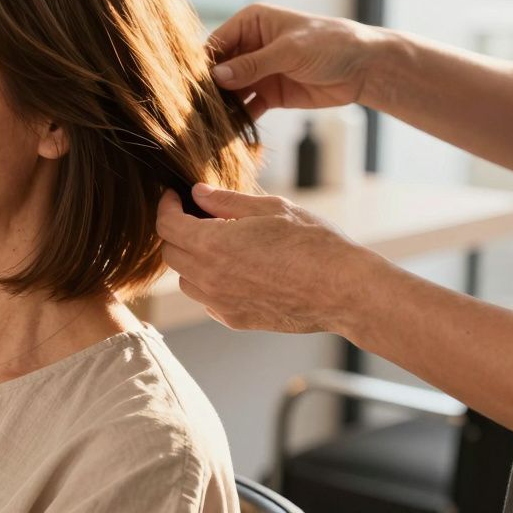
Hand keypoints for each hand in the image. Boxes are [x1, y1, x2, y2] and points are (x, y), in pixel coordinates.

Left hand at [154, 183, 380, 333]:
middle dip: (177, 232)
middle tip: (196, 217)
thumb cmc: (314, 243)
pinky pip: (207, 299)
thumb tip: (197, 193)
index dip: (167, 206)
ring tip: (218, 244)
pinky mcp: (235, 320)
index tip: (174, 197)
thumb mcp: (270, 209)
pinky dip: (210, 283)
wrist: (345, 290)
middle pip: (170, 253)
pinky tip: (236, 270)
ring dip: (191, 260)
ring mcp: (220, 303)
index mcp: (212, 244)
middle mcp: (209, 277)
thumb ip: (226, 201)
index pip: (167, 225)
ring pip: (185, 280)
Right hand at [209, 3, 385, 118]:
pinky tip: (229, 132)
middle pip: (219, 70)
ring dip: (222, 106)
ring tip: (208, 124)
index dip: (204, 65)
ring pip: (229, 91)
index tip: (192, 86)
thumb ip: (253, 64)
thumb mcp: (289, 51)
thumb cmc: (330, 44)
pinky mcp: (268, 94)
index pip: (216, 44)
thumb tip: (217, 77)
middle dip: (209, 89)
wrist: (364, 68)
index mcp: (250, 23)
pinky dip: (238, 119)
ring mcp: (258, 71)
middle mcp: (249, 46)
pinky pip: (246, 108)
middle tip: (196, 110)